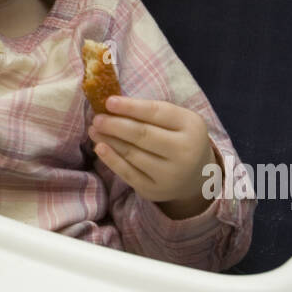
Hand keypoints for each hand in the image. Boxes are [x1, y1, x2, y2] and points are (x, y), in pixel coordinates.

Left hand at [87, 96, 216, 211]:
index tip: (108, 101)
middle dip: (115, 125)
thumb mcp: (178, 120)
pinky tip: (100, 147)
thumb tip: (112, 104)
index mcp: (191, 126)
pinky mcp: (154, 190)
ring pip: (133, 154)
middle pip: (143, 134)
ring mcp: (170, 174)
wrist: (198, 177)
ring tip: (94, 130)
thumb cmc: (180, 139)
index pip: (157, 112)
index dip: (130, 107)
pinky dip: (111, 160)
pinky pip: (128, 173)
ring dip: (109, 140)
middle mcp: (184, 151)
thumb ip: (152, 111)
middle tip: (97, 118)